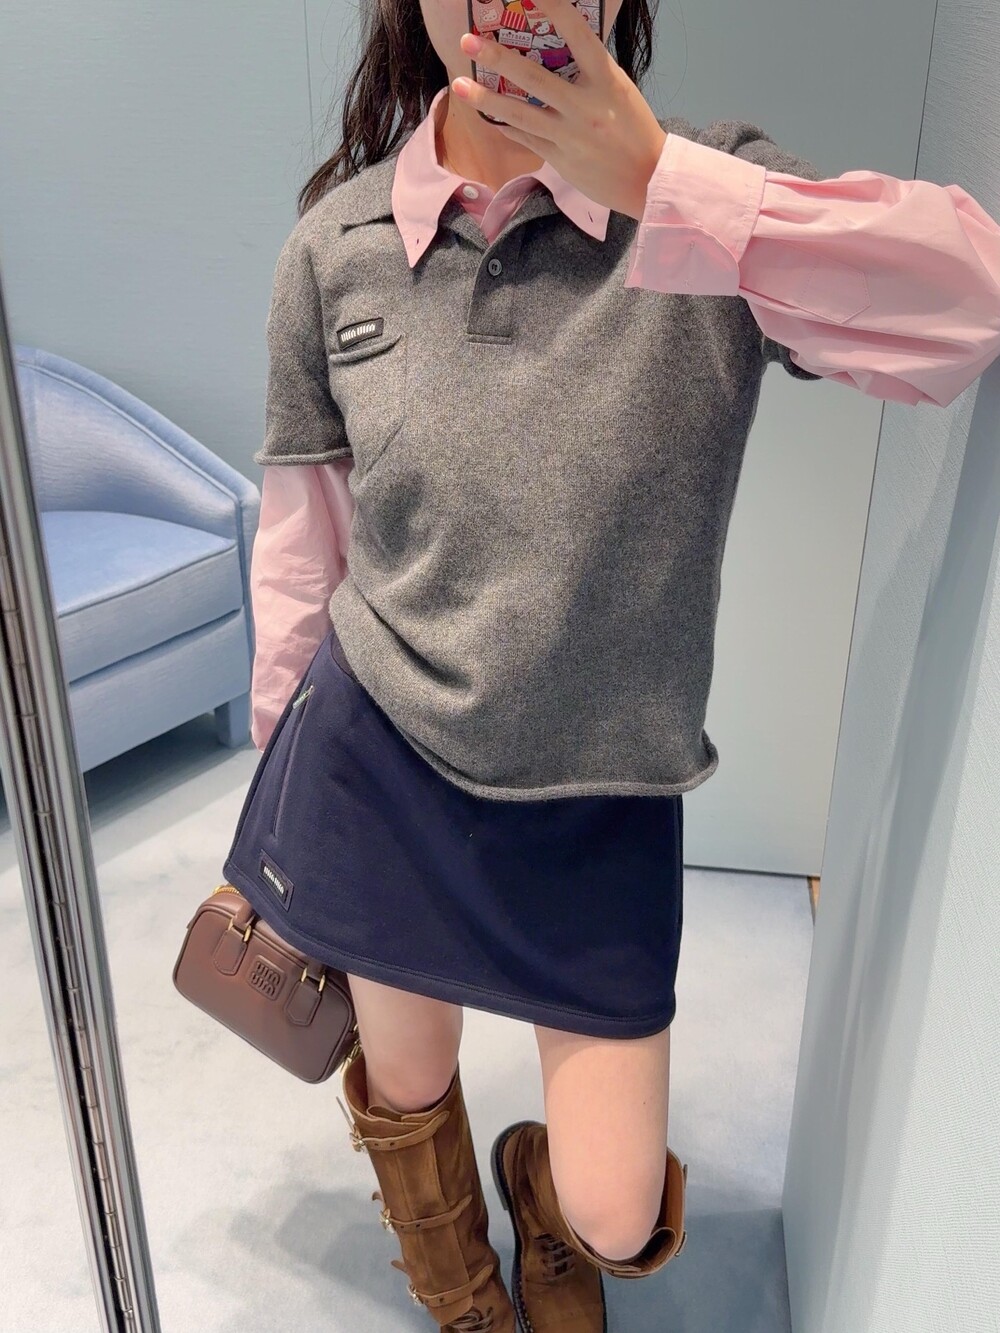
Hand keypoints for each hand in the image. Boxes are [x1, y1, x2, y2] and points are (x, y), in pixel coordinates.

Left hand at [454, 0, 667, 221]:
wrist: (647, 179)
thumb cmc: (634, 129)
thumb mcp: (619, 90)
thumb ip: (590, 71)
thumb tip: (559, 48)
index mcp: (606, 80)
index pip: (577, 34)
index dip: (554, 7)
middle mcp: (585, 106)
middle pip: (533, 78)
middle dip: (498, 58)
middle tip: (469, 41)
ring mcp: (569, 135)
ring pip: (520, 114)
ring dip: (486, 99)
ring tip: (457, 86)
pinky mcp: (560, 159)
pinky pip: (525, 138)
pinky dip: (505, 124)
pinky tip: (487, 114)